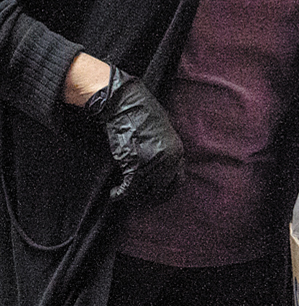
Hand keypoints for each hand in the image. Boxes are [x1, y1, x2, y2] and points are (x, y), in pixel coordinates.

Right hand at [91, 67, 183, 202]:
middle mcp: (168, 160)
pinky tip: (114, 194)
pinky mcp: (133, 164)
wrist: (127, 104)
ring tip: (123, 196)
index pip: (177, 181)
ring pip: (144, 191)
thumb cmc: (143, 114)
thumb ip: (166, 150)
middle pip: (161, 190)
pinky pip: (128, 188)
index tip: (156, 195)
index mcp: (178, 152)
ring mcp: (152, 163)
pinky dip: (120, 195)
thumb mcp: (164, 132)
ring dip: (132, 197)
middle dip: (149, 197)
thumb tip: (162, 165)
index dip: (166, 190)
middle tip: (137, 200)